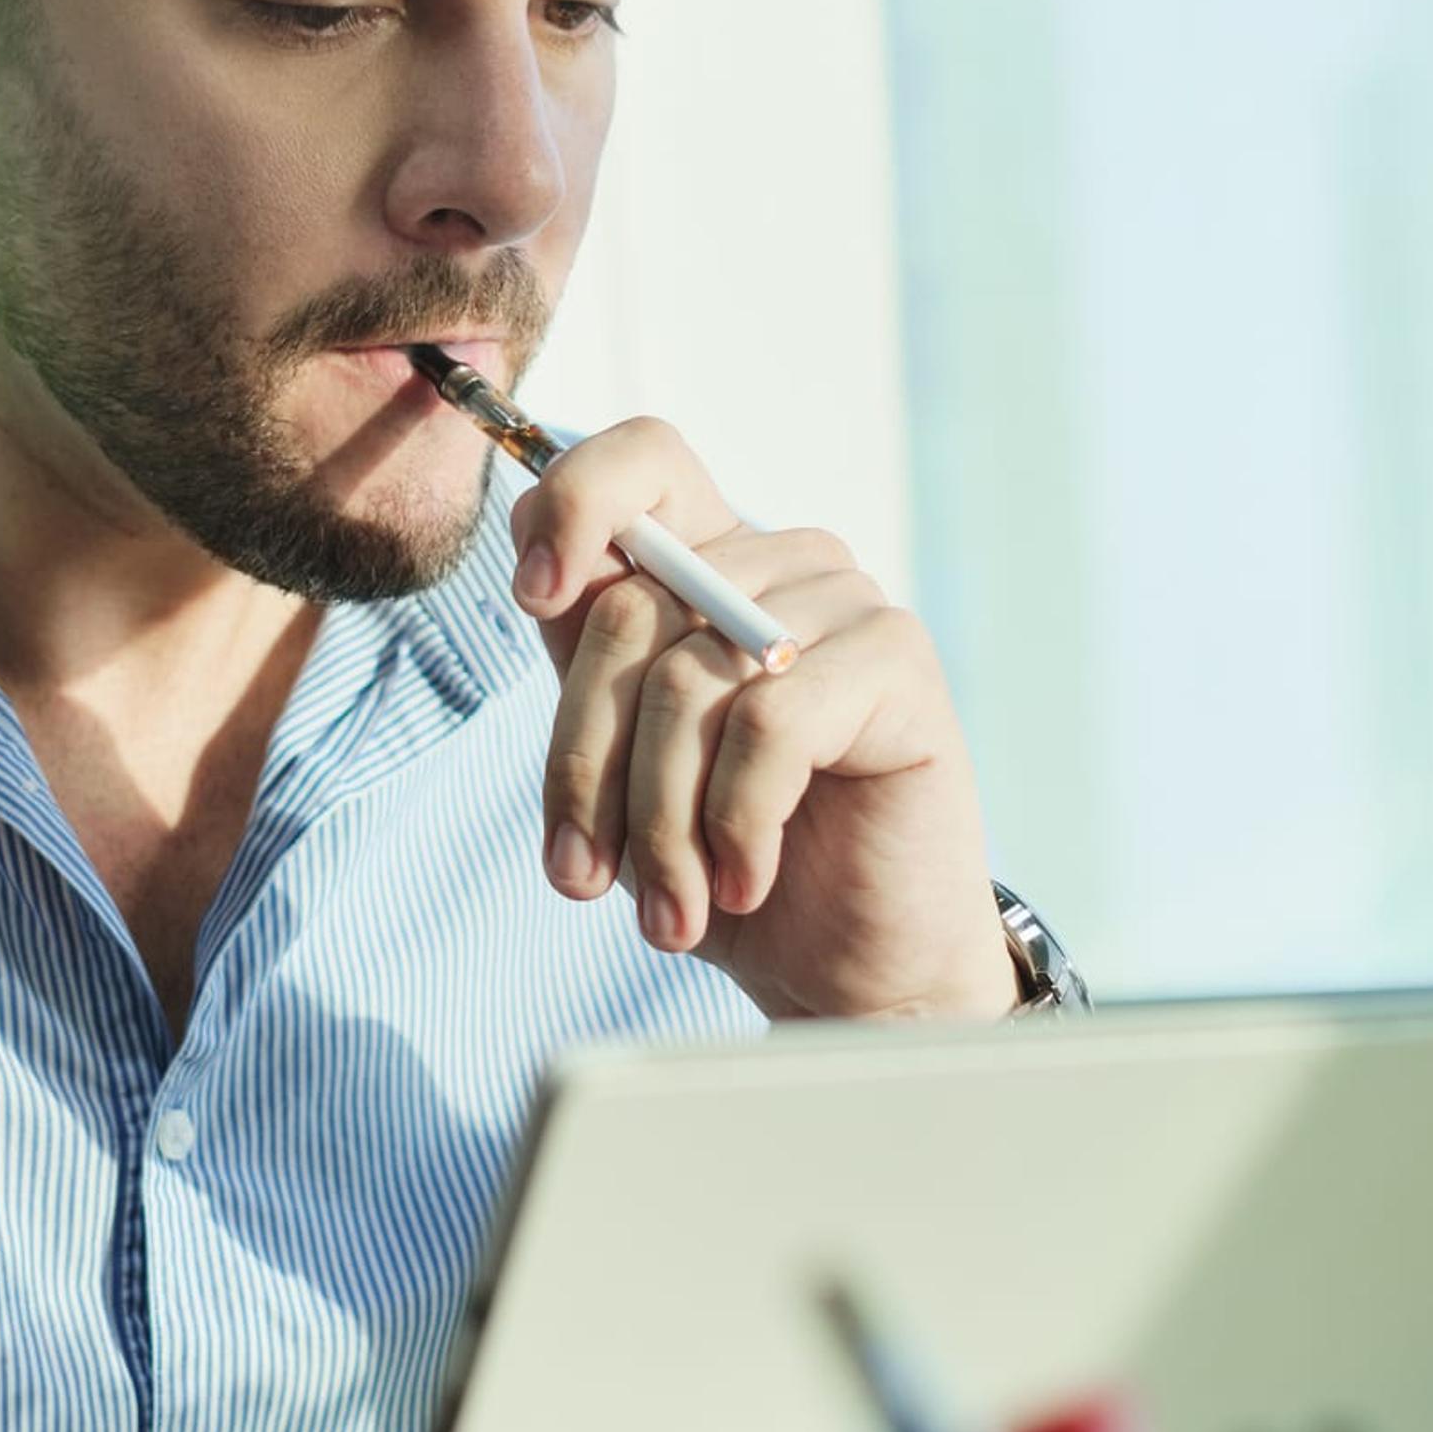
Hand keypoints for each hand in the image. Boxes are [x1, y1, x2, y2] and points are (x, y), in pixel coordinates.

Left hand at [507, 419, 1010, 1022]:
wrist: (853, 970)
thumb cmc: (731, 864)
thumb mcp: (627, 770)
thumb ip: (591, 668)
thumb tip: (539, 587)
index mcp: (706, 567)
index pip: (642, 461)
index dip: (573, 501)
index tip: (534, 599)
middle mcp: (778, 563)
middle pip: (631, 611)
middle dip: (587, 766)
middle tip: (586, 879)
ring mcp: (845, 602)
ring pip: (691, 680)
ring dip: (660, 820)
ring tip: (672, 911)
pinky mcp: (898, 660)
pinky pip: (771, 721)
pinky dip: (736, 822)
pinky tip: (745, 883)